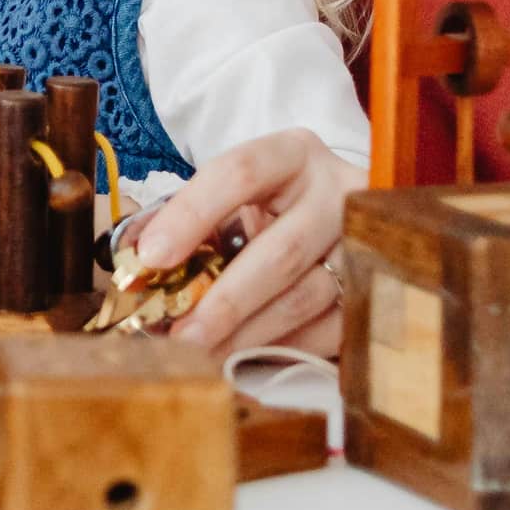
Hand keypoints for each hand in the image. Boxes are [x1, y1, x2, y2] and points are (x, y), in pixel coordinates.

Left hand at [121, 129, 362, 361]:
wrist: (337, 208)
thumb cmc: (271, 202)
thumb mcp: (232, 193)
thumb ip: (181, 216)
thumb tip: (131, 256)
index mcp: (293, 153)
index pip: (238, 173)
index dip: (191, 214)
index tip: (150, 257)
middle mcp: (337, 190)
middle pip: (280, 251)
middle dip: (225, 300)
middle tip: (182, 335)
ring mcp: (365, 241)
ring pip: (305, 297)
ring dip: (249, 334)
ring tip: (204, 354)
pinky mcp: (378, 285)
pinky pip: (331, 328)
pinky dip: (284, 346)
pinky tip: (247, 356)